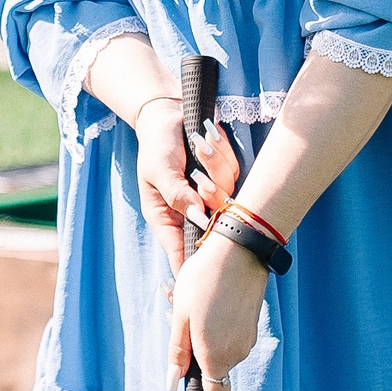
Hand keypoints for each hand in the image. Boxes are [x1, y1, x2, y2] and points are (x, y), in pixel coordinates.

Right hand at [134, 101, 240, 273]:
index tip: (202, 278)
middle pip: (213, 224)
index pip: (179, 250)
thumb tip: (199, 218)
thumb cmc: (156, 144)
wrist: (170, 112)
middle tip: (198, 176)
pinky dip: (222, 153)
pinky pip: (235, 173)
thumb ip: (177, 196)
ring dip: (214, 166)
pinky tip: (207, 140)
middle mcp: (190, 210)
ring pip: (228, 195)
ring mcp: (208, 195)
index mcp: (166, 216)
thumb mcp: (159, 170)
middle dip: (211, 195)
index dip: (190, 266)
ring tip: (198, 146)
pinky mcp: (223, 178)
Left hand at [168, 229, 268, 390]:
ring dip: (200, 337)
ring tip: (186, 301)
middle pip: (212, 372)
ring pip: (218, 351)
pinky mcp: (250, 325)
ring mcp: (246, 340)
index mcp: (215, 356)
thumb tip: (173, 383)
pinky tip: (203, 299)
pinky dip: (213, 327)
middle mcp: (235, 353)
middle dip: (192, 358)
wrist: (241, 250)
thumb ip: (178, 353)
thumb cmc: (204, 281)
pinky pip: (227, 337)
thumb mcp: (180, 316)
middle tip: (175, 317)